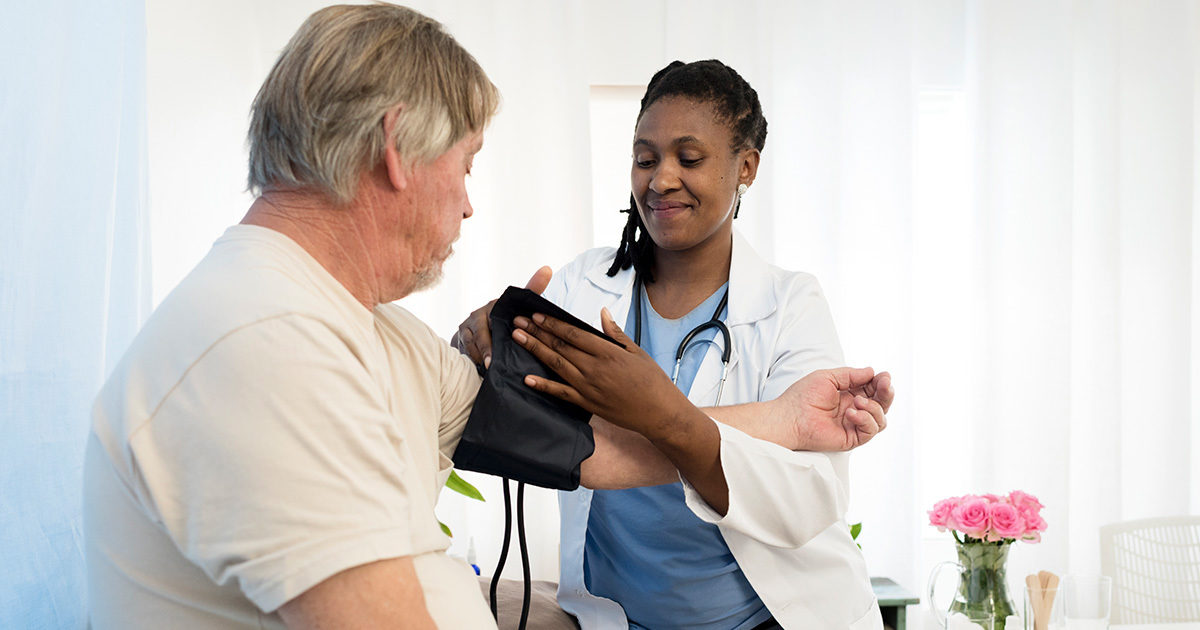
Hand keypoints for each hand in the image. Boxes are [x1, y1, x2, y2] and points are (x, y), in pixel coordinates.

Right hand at [452, 266, 551, 367]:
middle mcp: (476, 316)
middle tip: (492, 364)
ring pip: (471, 346)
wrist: (489, 327)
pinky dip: (473, 362)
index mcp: (493, 306)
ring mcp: (466, 329)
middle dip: (486, 349)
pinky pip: (465, 353)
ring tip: (488, 371)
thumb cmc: (510, 315)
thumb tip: (548, 268)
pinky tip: (481, 373)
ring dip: (479, 357)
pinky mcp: (460, 341)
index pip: (493, 317)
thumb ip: (533, 289)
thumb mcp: (521, 304)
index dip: (497, 332)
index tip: (503, 343)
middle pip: (479, 335)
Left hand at [515, 307, 729, 513]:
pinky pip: (561, 393)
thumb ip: (615, 333)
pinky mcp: (588, 404)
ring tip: (518, 339)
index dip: (552, 324)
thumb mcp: (637, 352)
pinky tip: (527, 379)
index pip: (573, 333)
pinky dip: (543, 386)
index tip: (537, 315)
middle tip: (518, 321)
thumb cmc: (652, 381)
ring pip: (556, 365)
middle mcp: (595, 368)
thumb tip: (602, 312)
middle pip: (560, 346)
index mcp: (608, 352)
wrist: (660, 413)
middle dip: (537, 332)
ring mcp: (589, 387)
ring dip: (535, 351)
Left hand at [779, 367, 890, 450]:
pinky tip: (852, 413)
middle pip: (882, 404)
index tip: (884, 376)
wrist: (790, 417)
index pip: (874, 389)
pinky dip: (866, 420)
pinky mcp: (852, 438)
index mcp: (849, 394)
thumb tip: (871, 371)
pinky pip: (870, 431)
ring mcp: (854, 425)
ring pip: (881, 419)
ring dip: (873, 407)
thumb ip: (851, 375)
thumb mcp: (828, 377)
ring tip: (856, 401)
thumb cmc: (803, 397)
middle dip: (887, 393)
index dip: (881, 382)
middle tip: (885, 384)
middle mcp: (854, 409)